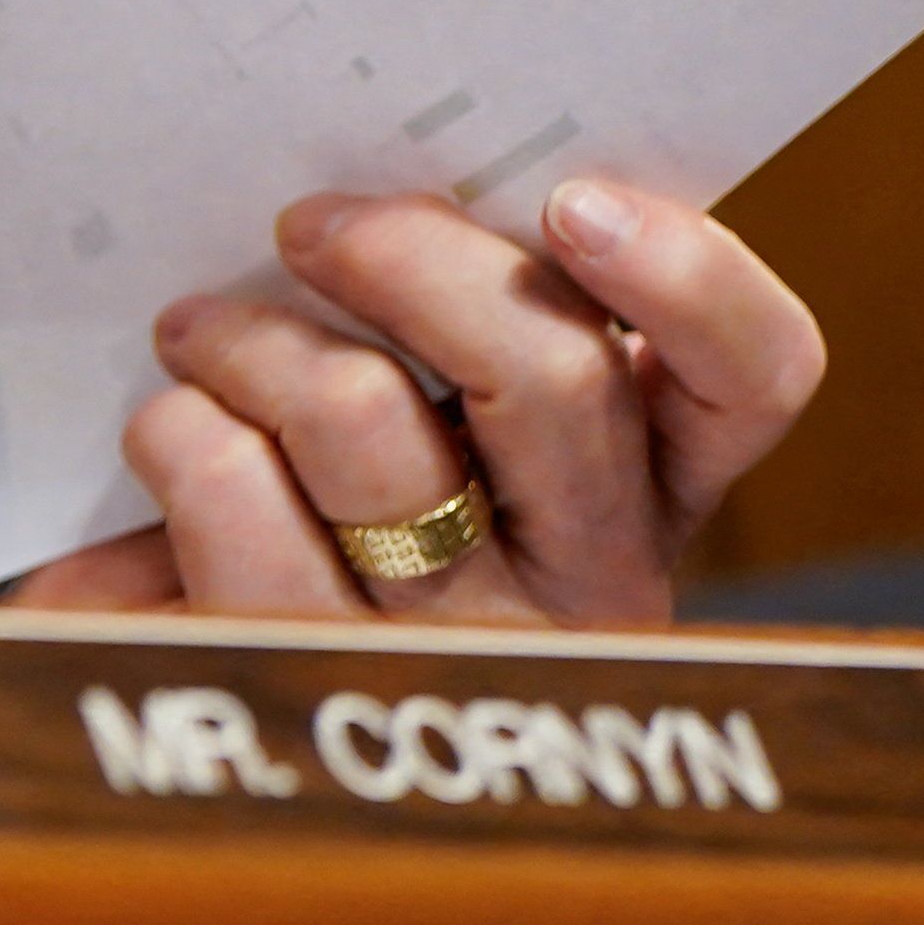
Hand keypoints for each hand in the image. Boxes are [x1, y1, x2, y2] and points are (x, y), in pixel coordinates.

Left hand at [0, 179, 823, 624]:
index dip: (690, 278)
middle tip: (308, 225)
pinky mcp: (312, 683)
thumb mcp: (435, 430)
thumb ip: (460, 323)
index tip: (570, 202)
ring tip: (197, 331)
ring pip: (371, 426)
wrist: (223, 730)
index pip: (753, 377)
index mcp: (649, 487)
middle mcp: (590, 584)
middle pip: (550, 377)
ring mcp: (464, 650)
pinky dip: (182, 436)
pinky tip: (169, 434)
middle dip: (409, 259)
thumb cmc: (332, 516)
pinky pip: (240, 505)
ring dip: (258, 343)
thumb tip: (372, 194)